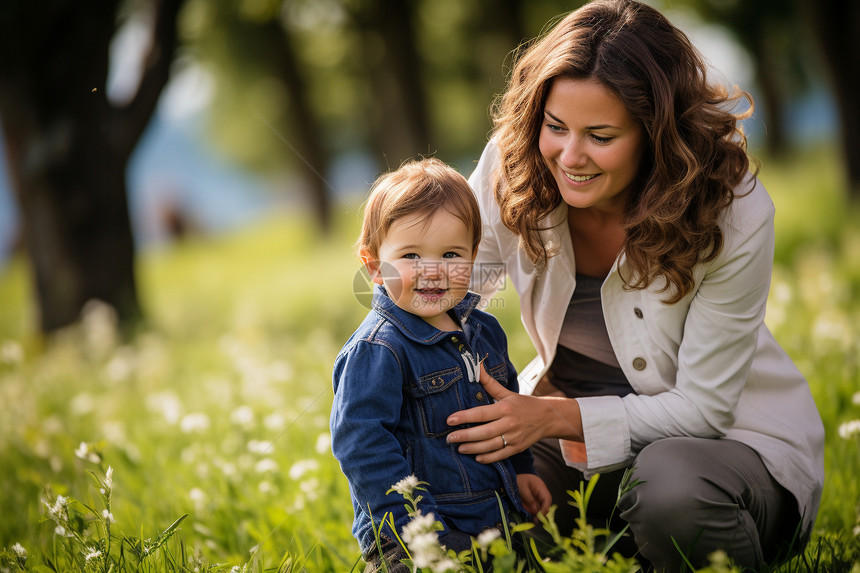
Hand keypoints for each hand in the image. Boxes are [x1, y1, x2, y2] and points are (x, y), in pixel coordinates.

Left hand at [445, 363, 582, 462]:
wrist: (548, 417)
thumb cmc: (523, 404)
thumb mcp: (507, 392)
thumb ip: (489, 383)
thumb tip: (476, 366)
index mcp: (505, 408)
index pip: (481, 413)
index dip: (464, 417)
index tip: (449, 420)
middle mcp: (509, 423)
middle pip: (483, 432)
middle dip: (464, 436)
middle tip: (449, 438)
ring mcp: (514, 437)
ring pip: (490, 445)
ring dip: (473, 448)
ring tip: (459, 448)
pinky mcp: (517, 448)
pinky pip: (500, 455)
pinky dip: (487, 458)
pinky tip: (476, 457)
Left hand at [516, 473, 551, 520]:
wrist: (510, 478)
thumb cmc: (517, 480)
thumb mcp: (523, 489)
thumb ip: (530, 500)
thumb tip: (536, 511)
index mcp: (541, 487)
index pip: (547, 499)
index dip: (545, 509)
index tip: (540, 517)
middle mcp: (541, 492)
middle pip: (545, 504)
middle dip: (540, 512)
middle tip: (534, 520)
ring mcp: (537, 496)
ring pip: (539, 507)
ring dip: (534, 512)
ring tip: (527, 512)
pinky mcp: (533, 499)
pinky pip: (534, 507)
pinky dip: (530, 510)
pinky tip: (524, 508)